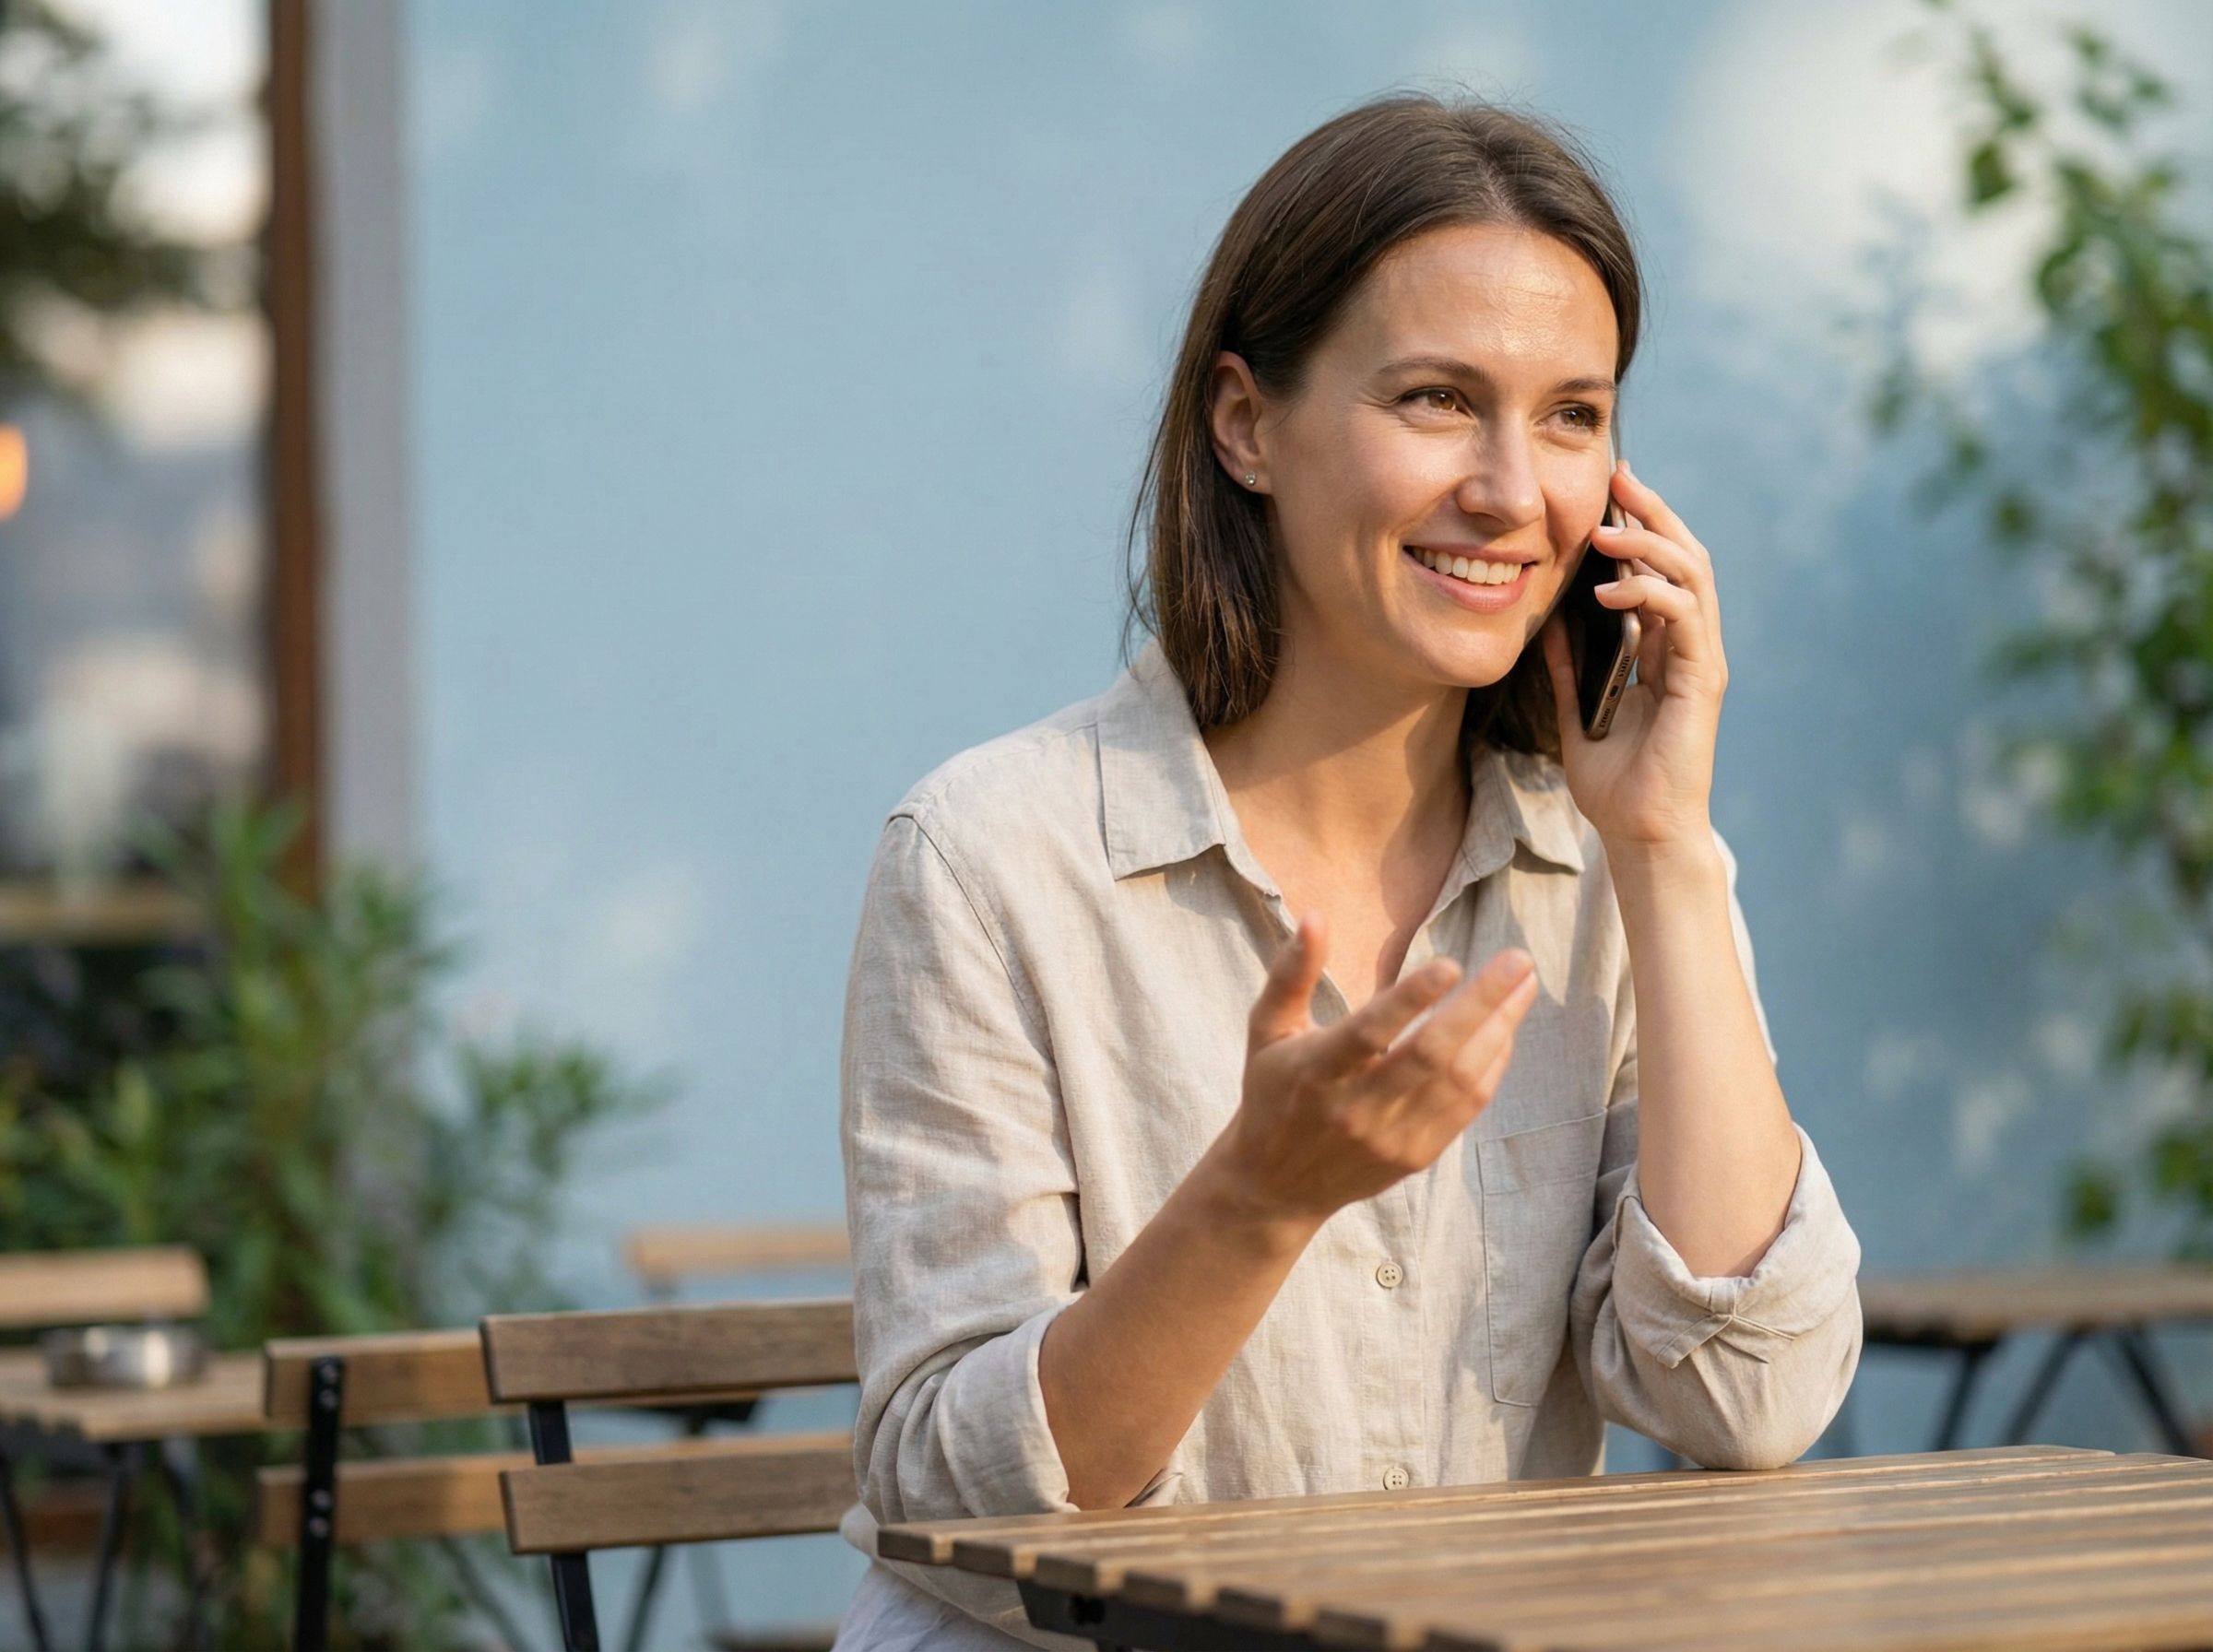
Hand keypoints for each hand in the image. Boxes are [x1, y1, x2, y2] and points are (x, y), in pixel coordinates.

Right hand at [1209, 913, 1539, 1224]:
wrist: (1277, 1185)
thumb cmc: (1272, 1092)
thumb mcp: (1266, 1030)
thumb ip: (1291, 973)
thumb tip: (1316, 916)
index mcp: (1316, 1071)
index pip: (1369, 1033)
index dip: (1409, 1000)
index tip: (1450, 964)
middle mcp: (1356, 1108)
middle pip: (1431, 1055)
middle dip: (1482, 1004)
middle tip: (1518, 960)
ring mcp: (1390, 1137)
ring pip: (1459, 1080)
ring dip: (1499, 1030)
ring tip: (1524, 985)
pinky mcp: (1415, 1156)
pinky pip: (1467, 1107)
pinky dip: (1492, 1065)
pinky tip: (1505, 1029)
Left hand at [1540, 459, 1726, 849]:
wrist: (1641, 834)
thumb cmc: (1616, 784)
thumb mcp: (1579, 714)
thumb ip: (1569, 667)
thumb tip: (1547, 620)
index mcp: (1666, 650)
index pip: (1661, 568)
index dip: (1641, 525)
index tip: (1610, 488)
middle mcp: (1690, 648)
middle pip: (1685, 557)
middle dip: (1653, 512)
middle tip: (1619, 477)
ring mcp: (1702, 662)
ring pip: (1692, 577)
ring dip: (1650, 544)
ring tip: (1606, 529)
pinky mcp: (1702, 682)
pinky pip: (1685, 620)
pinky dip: (1651, 595)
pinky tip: (1611, 590)